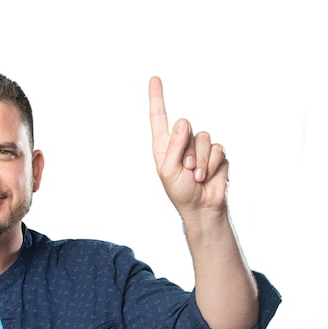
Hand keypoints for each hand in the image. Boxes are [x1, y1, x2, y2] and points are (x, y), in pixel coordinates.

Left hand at [149, 76, 227, 220]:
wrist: (201, 207)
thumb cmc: (180, 192)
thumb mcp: (168, 171)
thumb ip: (174, 146)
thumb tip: (182, 121)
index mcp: (164, 146)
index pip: (159, 118)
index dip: (157, 99)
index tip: (154, 79)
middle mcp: (182, 143)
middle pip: (186, 126)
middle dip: (187, 150)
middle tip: (186, 170)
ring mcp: (200, 148)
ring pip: (203, 137)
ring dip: (200, 161)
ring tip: (196, 176)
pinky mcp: (216, 154)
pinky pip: (217, 149)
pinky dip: (211, 164)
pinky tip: (208, 176)